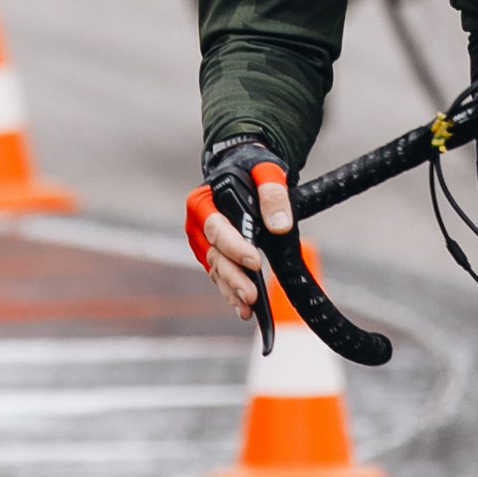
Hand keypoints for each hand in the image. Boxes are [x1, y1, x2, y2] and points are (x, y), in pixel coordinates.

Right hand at [182, 139, 290, 321]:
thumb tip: (280, 225)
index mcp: (202, 202)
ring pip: (216, 270)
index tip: (256, 261)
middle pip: (215, 256)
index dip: (235, 247)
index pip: (217, 229)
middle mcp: (197, 225)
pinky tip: (243, 307)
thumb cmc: (253, 169)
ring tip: (249, 306)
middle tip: (252, 295)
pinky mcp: (213, 255)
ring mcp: (204, 243)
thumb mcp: (267, 171)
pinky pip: (220, 276)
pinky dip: (231, 291)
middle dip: (234, 276)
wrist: (244, 172)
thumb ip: (273, 194)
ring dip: (232, 289)